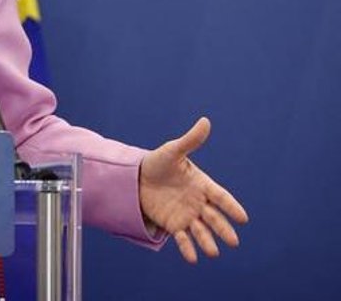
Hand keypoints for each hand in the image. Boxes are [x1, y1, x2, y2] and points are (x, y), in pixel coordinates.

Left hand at [139, 116, 248, 262]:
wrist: (136, 177)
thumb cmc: (158, 162)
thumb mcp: (173, 151)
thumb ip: (190, 140)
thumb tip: (205, 121)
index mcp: (202, 184)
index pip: (220, 196)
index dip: (231, 207)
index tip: (243, 218)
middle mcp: (198, 202)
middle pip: (214, 217)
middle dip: (223, 229)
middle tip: (233, 241)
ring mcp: (187, 215)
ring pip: (201, 230)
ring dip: (207, 242)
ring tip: (213, 253)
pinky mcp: (173, 224)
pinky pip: (183, 238)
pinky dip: (187, 248)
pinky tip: (193, 258)